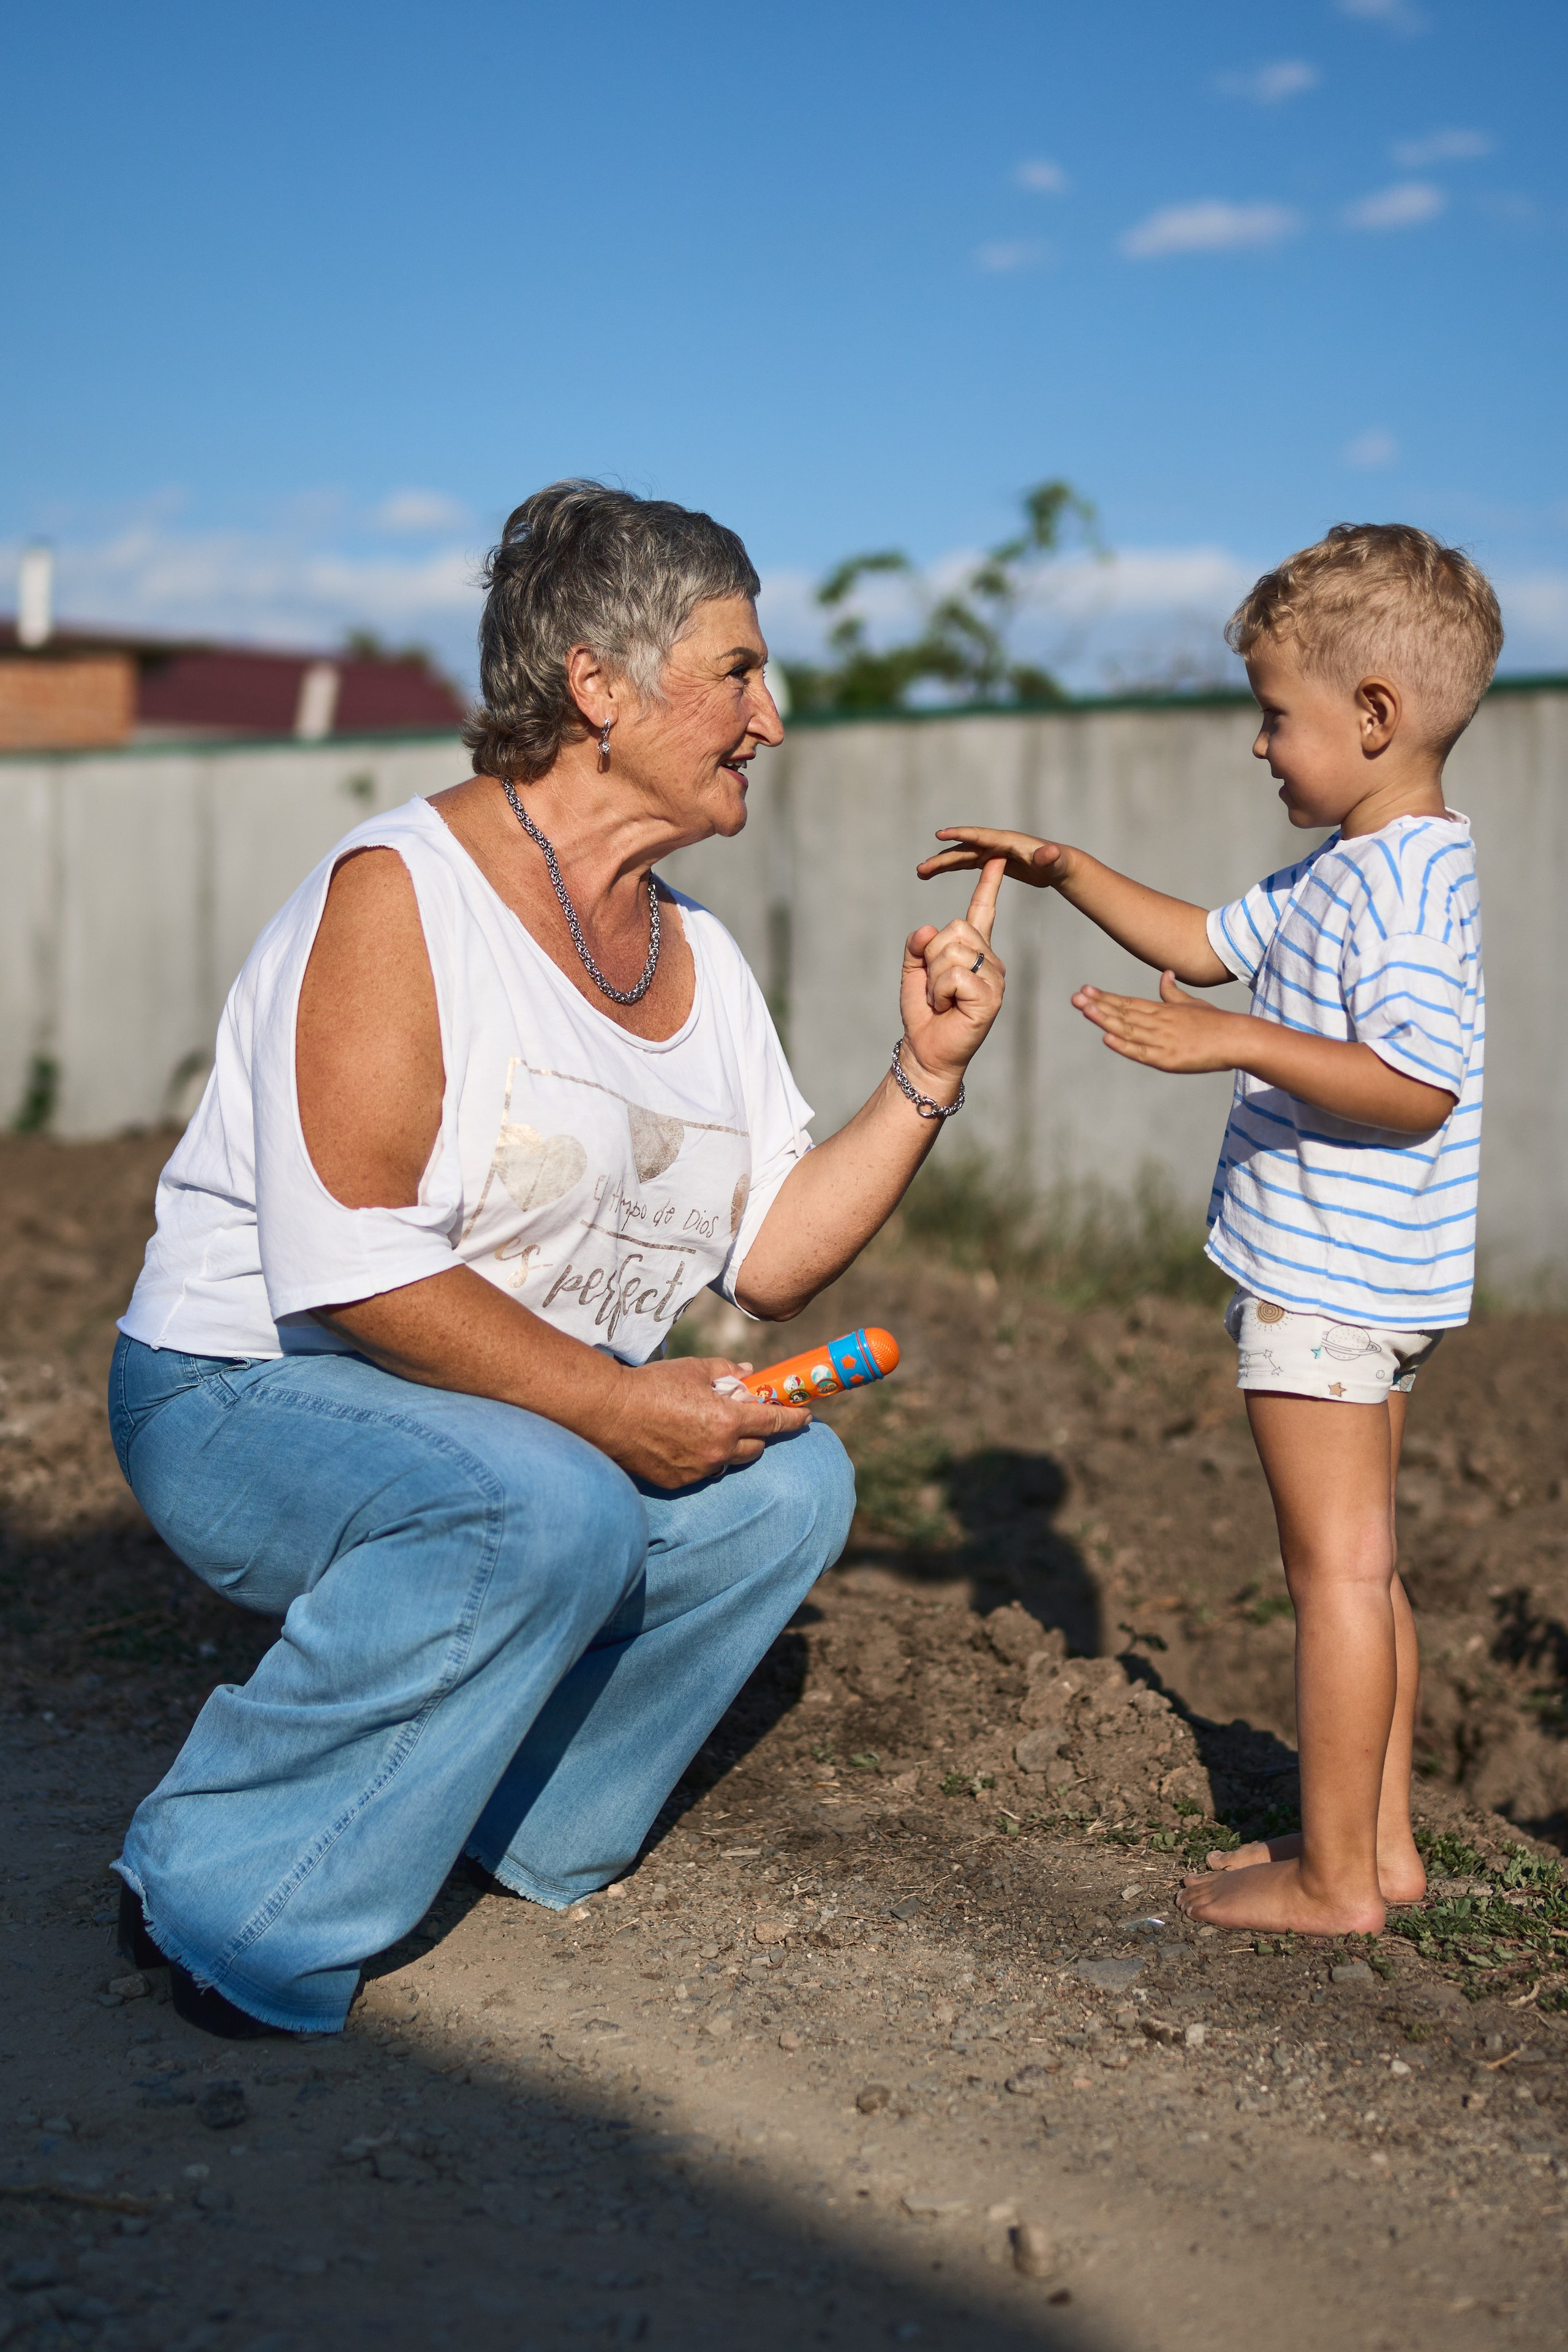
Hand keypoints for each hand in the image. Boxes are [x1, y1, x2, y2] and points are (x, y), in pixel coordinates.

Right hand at [605, 1354, 809, 1488]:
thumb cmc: (652, 1385)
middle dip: (758, 1434)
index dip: (794, 1419)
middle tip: (749, 1419)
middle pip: (757, 1448)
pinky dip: (703, 1458)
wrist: (609, 1412)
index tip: (806, 1416)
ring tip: (708, 1429)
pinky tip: (685, 1443)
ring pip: (729, 1462)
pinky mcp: (679, 1482)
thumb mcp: (693, 1369)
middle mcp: (719, 1450)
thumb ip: (726, 1371)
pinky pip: (703, 1471)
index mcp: (728, 1420)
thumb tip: (747, 1372)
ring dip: (729, 1448)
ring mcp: (699, 1470)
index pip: (774, 1422)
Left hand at [898, 858, 1006, 1094]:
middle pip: (955, 928)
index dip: (988, 883)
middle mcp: (990, 960)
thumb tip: (926, 929)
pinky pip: (955, 975)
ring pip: (953, 951)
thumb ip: (917, 945)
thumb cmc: (925, 1013)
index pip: (983, 910)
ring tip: (941, 999)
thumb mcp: (914, 970)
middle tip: (936, 987)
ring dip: (934, 978)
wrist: (927, 1051)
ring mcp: (994, 979)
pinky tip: (948, 1008)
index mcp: (974, 951)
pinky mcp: (991, 997)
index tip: (997, 857)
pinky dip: (940, 992)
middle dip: (932, 956)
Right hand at [916, 826, 1073, 889]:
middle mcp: (995, 843)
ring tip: (921, 873)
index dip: (960, 834)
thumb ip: (1049, 857)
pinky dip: (951, 867)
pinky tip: (935, 873)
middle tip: (921, 869)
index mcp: (1006, 841)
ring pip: (961, 857)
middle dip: (942, 858)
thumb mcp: (1054, 861)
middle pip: (964, 849)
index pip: (979, 837)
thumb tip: (1049, 852)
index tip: (940, 834)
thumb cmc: (1058, 863)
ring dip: (941, 864)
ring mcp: (991, 851)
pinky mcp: (990, 861)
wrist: (1058, 865)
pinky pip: (966, 863)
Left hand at [1073, 970, 1245, 1072]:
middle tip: (1075, 998)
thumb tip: (1165, 973)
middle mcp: (1159, 1022)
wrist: (1238, 1039)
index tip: (1085, 991)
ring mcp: (1163, 1041)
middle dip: (1098, 1006)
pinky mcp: (1169, 1059)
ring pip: (1128, 1029)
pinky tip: (1108, 1038)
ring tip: (1085, 1011)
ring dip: (1106, 1020)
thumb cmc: (1216, 1022)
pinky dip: (1124, 1046)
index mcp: (1163, 1010)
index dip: (1105, 997)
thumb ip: (1172, 992)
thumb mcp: (1191, 1004)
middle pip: (1124, 1013)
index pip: (1128, 1002)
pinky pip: (1142, 1053)